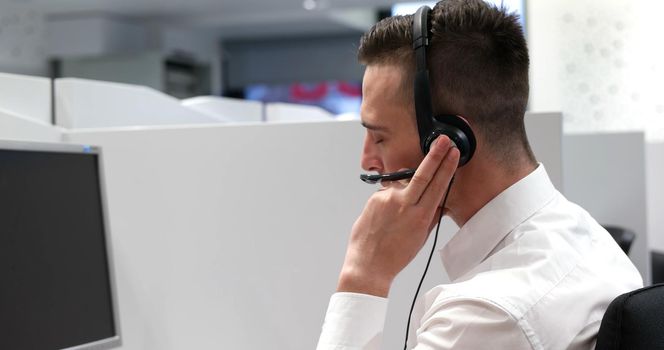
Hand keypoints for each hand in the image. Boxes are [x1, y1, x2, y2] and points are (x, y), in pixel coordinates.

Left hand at [337, 136, 459, 296]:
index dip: (446, 167)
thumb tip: (441, 203)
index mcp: (420, 216)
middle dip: (435, 155)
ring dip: (407, 188)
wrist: (368, 265)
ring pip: (403, 183)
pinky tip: (387, 216)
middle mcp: (404, 205)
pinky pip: (388, 192)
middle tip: (443, 140)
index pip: (437, 185)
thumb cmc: (395, 255)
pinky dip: (391, 199)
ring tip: (399, 212)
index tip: (453, 152)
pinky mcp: (374, 199)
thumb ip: (431, 217)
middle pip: (423, 174)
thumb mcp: (420, 238)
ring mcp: (387, 200)